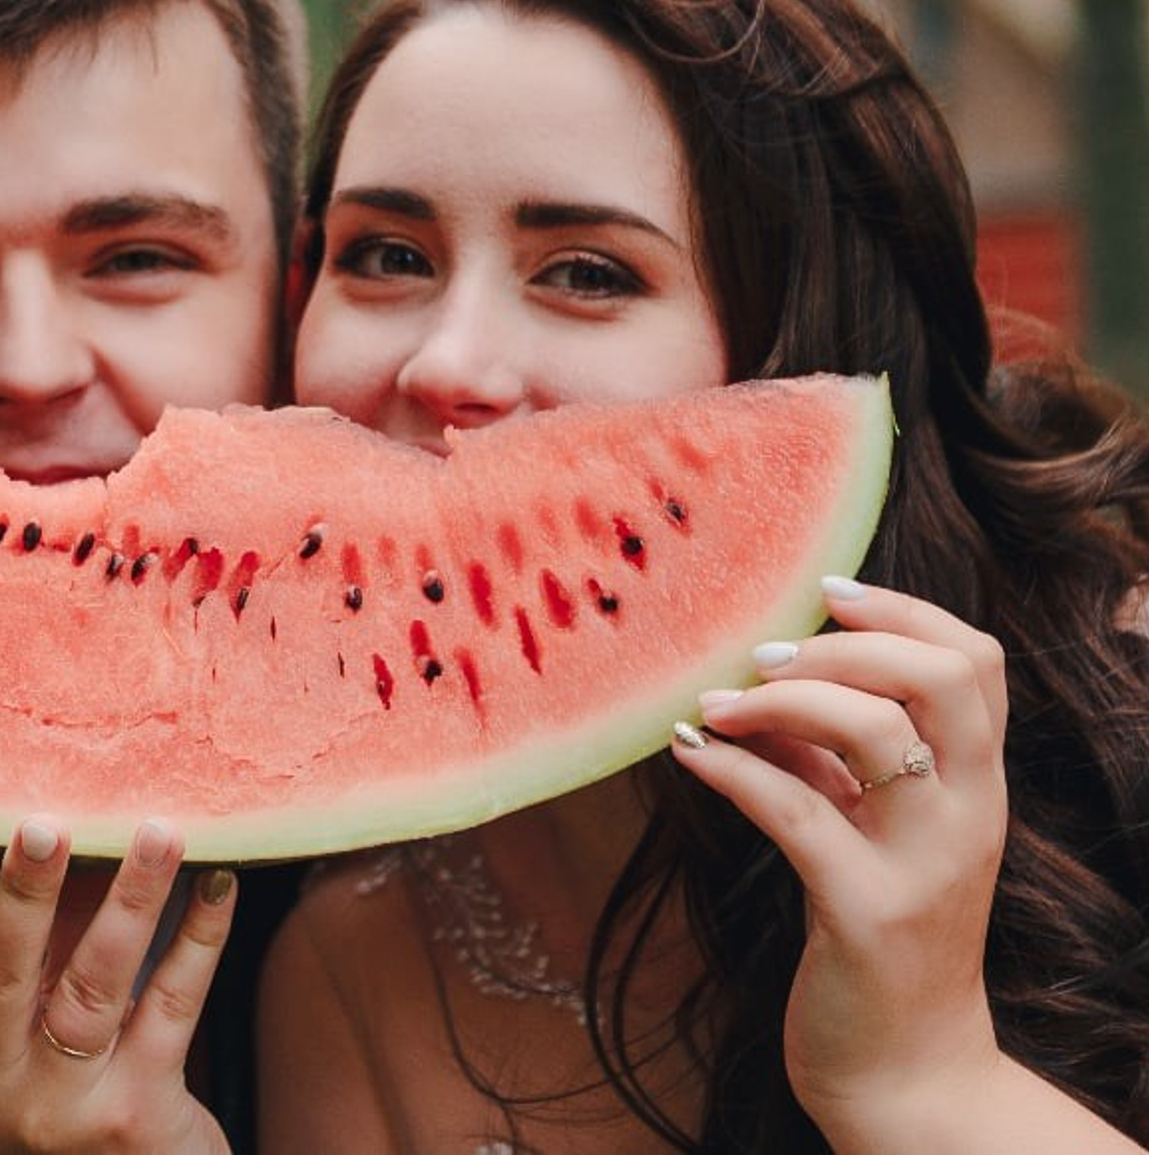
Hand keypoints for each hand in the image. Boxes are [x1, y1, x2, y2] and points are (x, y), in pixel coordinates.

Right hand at [0, 807, 236, 1153]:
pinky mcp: (133, 1120)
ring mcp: (61, 1110)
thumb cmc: (86, 1077)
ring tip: (159, 829)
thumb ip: (42, 928)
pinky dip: (198, 942)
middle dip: (22, 893)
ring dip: (131, 899)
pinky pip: (170, 1011)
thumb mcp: (36, 1014)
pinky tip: (218, 885)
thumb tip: (57, 803)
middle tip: (41, 821)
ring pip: (95, 988)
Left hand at [672, 578, 1011, 1141]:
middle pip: (944, 676)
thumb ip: (831, 753)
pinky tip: (689, 755)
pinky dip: (732, 770)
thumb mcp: (868, 827)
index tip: (825, 592)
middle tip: (765, 657)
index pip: (976, 661)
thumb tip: (758, 677)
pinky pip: (795, 812)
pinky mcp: (864, 914)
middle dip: (843, 647)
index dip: (903, 609)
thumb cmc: (878, 931)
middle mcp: (966, 816)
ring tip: (714, 705)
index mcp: (975, 786)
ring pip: (873, 732)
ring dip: (777, 701)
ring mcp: (923, 865)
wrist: (905, 1072)